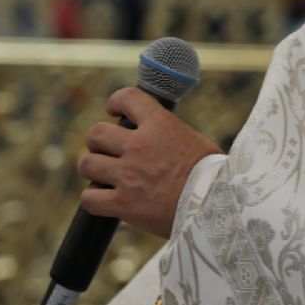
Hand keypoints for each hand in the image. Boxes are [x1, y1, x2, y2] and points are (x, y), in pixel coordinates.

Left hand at [78, 87, 222, 237]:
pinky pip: (89, 199)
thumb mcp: (194, 142)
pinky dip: (93, 200)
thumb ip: (168, 137)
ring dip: (94, 170)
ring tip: (105, 177)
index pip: (127, 98)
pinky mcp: (124, 204)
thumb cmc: (214, 177)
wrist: (217, 206)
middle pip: (96, 134)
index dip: (116, 102)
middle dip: (98, 142)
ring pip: (87, 164)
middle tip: (108, 152)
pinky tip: (105, 201)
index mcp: (161, 124)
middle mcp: (139, 146)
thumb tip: (158, 140)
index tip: (114, 110)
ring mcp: (128, 175)